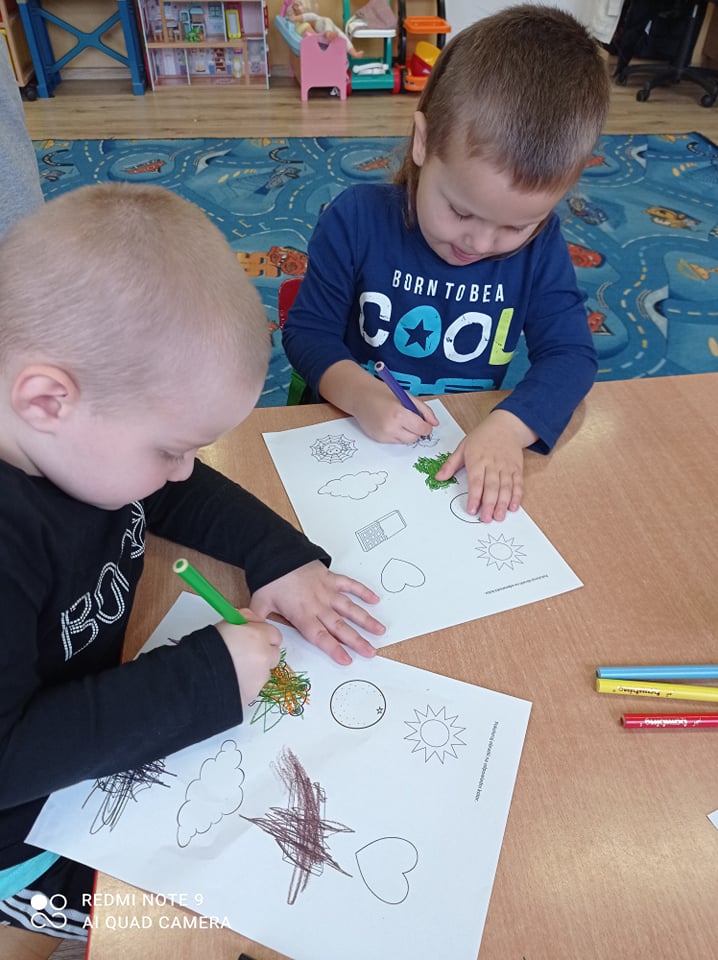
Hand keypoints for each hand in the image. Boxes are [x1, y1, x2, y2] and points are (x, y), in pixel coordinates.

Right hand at [216, 609, 280, 712]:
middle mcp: (264, 656)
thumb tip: (255, 621)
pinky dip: (247, 684)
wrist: (197, 675)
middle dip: (263, 654)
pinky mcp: (254, 693)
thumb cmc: (209, 646)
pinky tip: (232, 680)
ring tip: (234, 669)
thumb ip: (246, 618)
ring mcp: (260, 677)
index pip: (275, 635)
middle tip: (245, 655)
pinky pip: (255, 687)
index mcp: (259, 636)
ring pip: (265, 672)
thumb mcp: (227, 623)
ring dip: (255, 670)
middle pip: (274, 654)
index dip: (264, 637)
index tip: (254, 640)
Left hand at [251, 560, 384, 664]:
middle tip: (371, 652)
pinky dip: (363, 591)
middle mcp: (318, 604)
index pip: (320, 636)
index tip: (347, 660)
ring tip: (380, 631)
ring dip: (365, 620)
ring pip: (349, 608)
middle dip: (357, 641)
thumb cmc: (269, 578)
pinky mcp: (330, 577)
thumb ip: (260, 623)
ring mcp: (326, 590)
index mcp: (301, 613)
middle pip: (340, 626)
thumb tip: (257, 638)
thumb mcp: (259, 603)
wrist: (275, 551)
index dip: (334, 649)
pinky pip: (350, 584)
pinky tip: (375, 600)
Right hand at [318, 360, 438, 443]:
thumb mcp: (407, 396)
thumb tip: (434, 423)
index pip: (422, 429)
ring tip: (400, 420)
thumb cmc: (383, 393)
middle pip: (415, 438)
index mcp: (399, 414)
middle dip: (417, 431)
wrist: (359, 396)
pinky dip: (397, 434)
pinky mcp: (378, 440)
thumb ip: (424, 410)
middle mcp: (391, 427)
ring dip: (407, 433)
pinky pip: (395, 441)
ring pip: (406, 441)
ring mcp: (383, 435)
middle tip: (412, 420)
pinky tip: (390, 423)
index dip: (426, 426)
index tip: (425, 422)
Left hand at [435, 410, 536, 521]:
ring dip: (503, 503)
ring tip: (499, 516)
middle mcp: (492, 464)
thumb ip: (451, 464)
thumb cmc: (482, 437)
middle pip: (492, 487)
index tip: (472, 510)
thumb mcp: (463, 447)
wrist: (506, 425)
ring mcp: (506, 466)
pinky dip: (516, 495)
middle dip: (489, 504)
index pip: (476, 481)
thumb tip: (438, 478)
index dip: (474, 497)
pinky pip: (517, 483)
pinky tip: (513, 506)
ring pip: (505, 487)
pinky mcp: (517, 468)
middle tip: (486, 518)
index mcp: (477, 459)